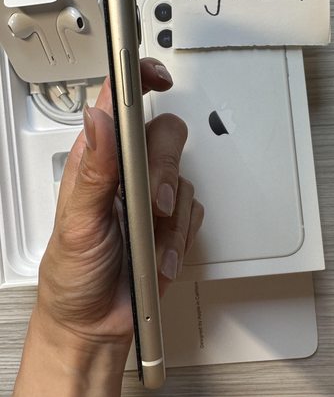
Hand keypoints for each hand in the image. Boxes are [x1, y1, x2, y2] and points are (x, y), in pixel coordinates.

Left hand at [35, 58, 203, 358]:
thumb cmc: (74, 273)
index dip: (139, 80)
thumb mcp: (77, 223)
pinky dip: (182, 237)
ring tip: (151, 244)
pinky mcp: (172, 221)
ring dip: (172, 217)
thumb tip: (99, 118)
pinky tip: (160, 255)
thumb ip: (93, 170)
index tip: (156, 75)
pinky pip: (196, 210)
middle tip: (153, 204)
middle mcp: (127, 173)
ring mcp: (152, 197)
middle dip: (166, 171)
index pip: (119, 105)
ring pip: (185, 179)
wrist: (95, 321)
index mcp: (97, 163)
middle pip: (166, 136)